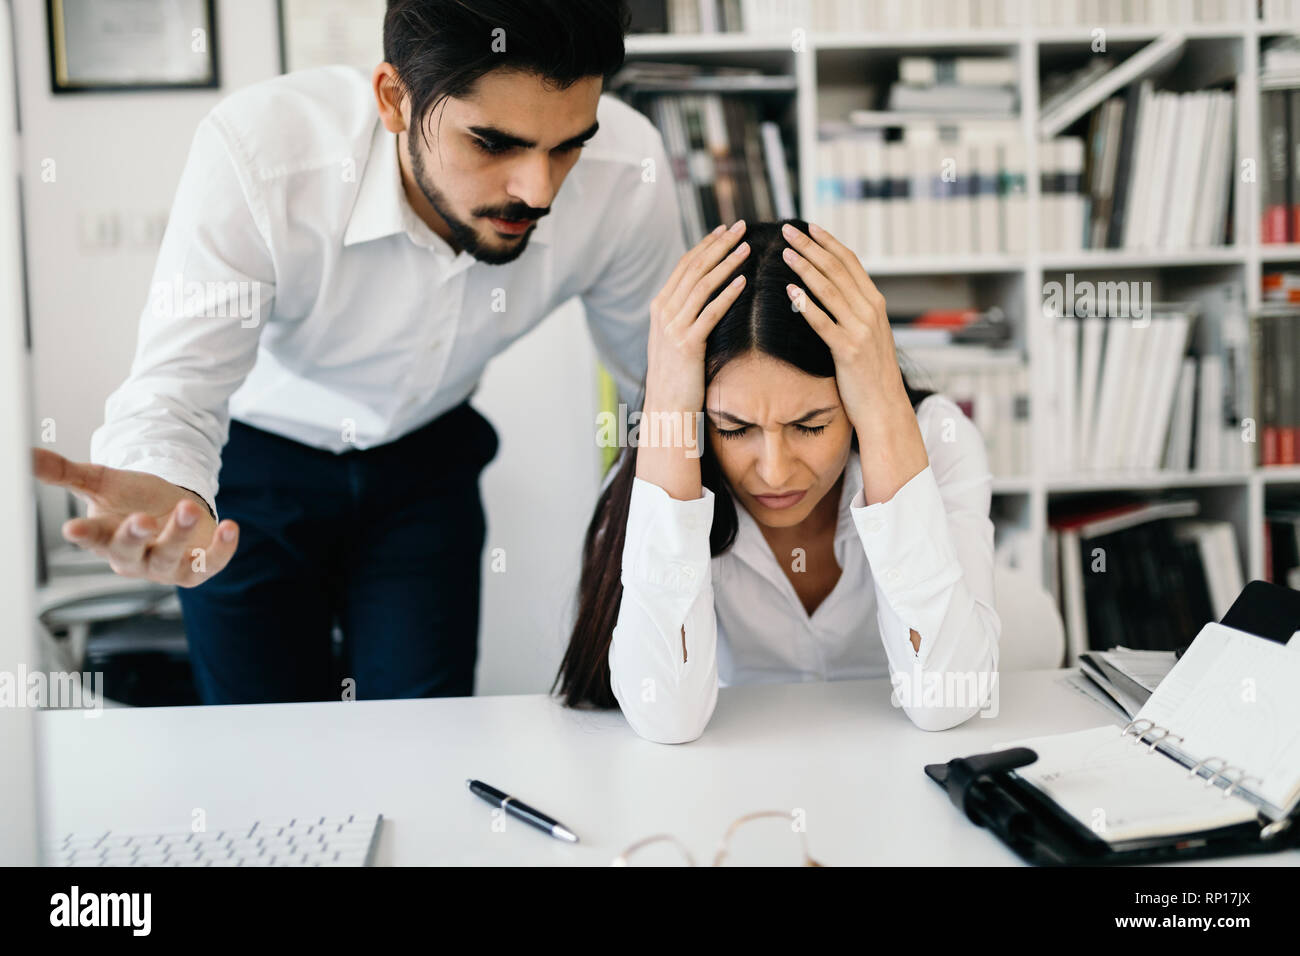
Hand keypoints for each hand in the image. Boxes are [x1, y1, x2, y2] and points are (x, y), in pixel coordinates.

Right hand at [33, 448, 239, 586]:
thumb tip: (24, 452)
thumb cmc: (133, 500)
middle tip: (143, 520)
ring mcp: (167, 566)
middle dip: (136, 537)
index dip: (84, 534)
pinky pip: (211, 563)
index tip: (73, 527)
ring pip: (170, 557)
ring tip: (188, 508)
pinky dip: (222, 549)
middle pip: (131, 552)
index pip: (91, 537)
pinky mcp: (198, 567)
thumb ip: (65, 471)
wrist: (173, 510)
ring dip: (180, 535)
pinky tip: (231, 526)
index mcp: (106, 538)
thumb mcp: (100, 482)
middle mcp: (135, 558)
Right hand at [645, 220, 749, 412]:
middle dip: (719, 245)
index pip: (685, 265)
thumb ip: (685, 315)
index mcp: (660, 306)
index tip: (726, 229)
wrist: (666, 407)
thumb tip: (704, 295)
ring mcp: (672, 327)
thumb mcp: (675, 339)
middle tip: (742, 227)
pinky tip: (743, 281)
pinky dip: (726, 294)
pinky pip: (709, 313)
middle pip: (694, 268)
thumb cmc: (677, 376)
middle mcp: (663, 312)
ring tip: (746, 248)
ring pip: (702, 286)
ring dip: (726, 263)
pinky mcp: (686, 344)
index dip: (706, 245)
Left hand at [779, 221, 927, 502]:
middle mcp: (871, 311)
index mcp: (875, 303)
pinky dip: (807, 305)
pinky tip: (790, 292)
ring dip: (806, 268)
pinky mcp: (848, 351)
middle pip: (837, 269)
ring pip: (829, 290)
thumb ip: (853, 312)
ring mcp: (861, 330)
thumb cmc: (870, 374)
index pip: (850, 262)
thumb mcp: (867, 335)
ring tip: (785, 252)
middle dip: (811, 246)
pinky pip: (823, 323)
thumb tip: (831, 291)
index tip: (809, 226)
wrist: (884, 407)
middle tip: (788, 229)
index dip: (828, 242)